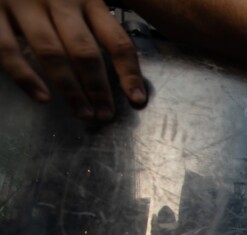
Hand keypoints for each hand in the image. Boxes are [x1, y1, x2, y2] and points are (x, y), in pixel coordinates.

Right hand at [0, 0, 145, 119]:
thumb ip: (98, 23)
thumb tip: (127, 68)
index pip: (116, 39)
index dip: (129, 72)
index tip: (137, 99)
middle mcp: (59, 0)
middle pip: (84, 50)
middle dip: (98, 87)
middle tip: (105, 114)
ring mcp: (24, 4)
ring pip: (52, 52)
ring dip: (70, 88)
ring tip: (83, 113)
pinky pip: (8, 48)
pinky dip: (25, 76)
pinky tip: (42, 96)